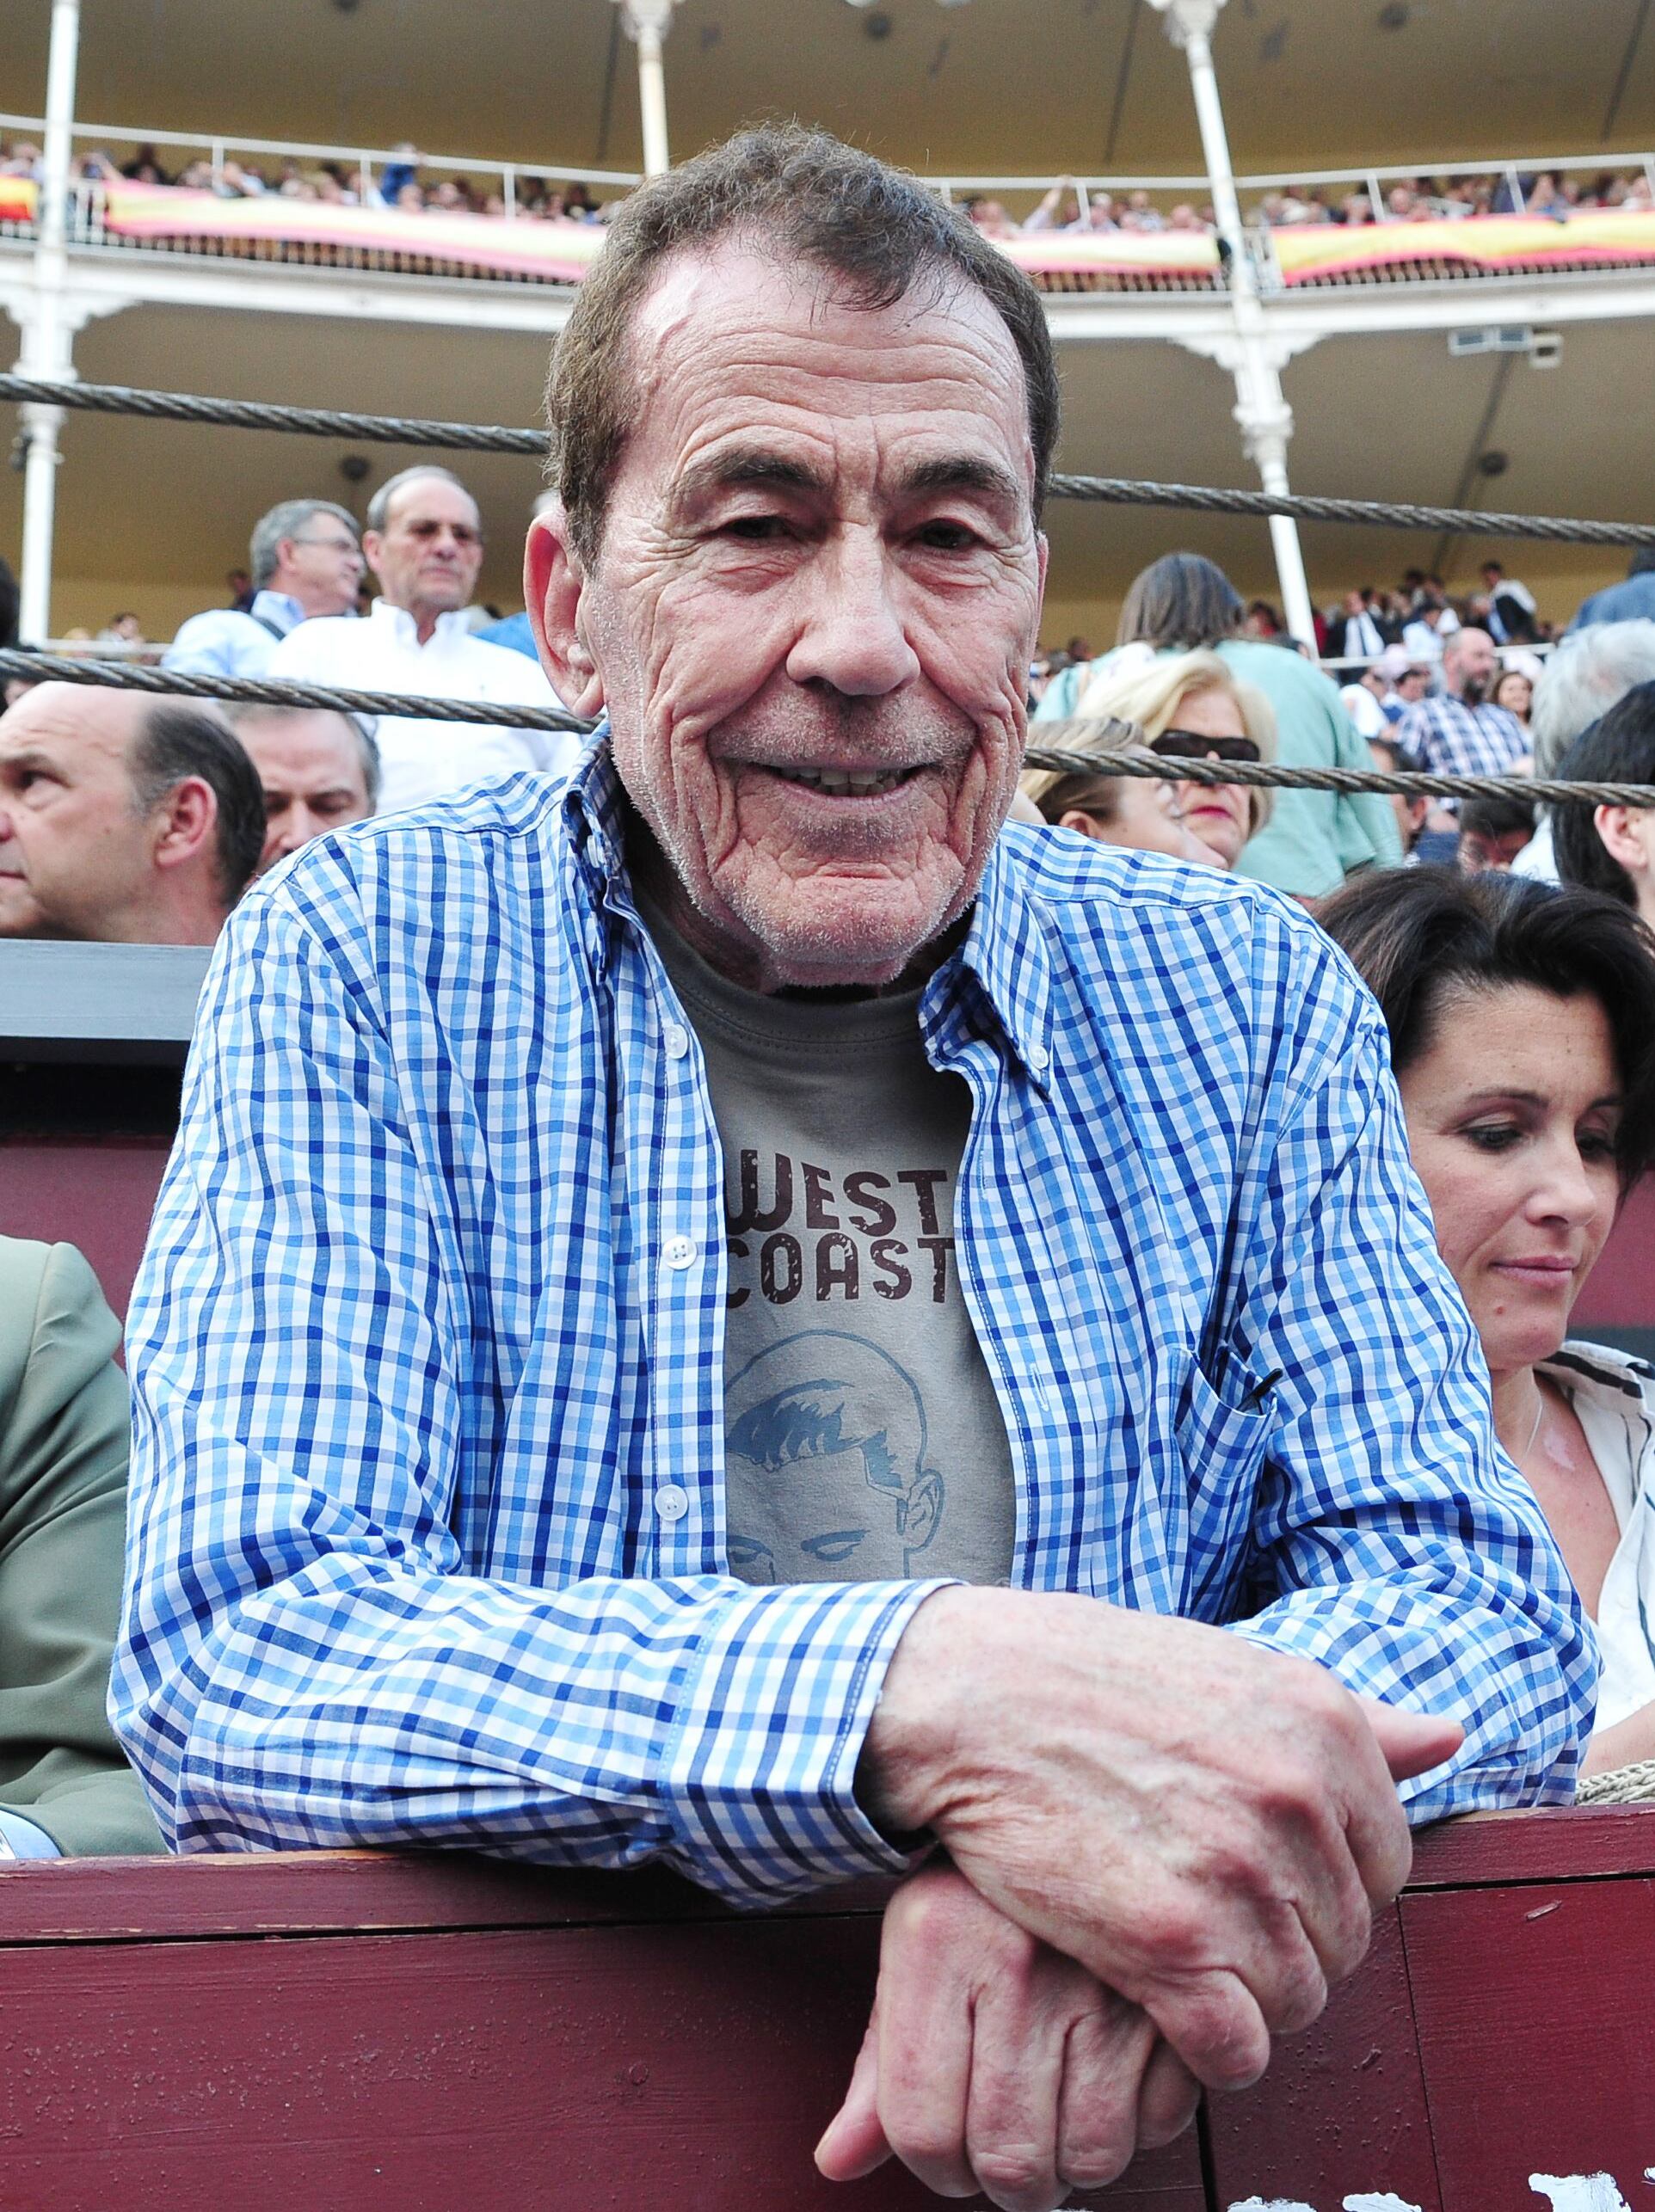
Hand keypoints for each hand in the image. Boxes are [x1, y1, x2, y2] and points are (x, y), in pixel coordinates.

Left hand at [815, 1862, 1199, 2211]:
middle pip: (1010, 2160)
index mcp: (937, 1943)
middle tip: (1014, 2149)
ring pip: (1093, 2155)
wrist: (1078, 1776)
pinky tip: (1118, 2072)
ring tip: (1065, 2112)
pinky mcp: (1181, 1985)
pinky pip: (1164, 2120)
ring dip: (1077, 2160)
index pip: (922, 2130)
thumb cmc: (988, 1877)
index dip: (935, 2169)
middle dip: (1010, 2182)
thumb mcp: (917, 1945)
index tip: (952, 2159)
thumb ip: (879, 2061)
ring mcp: (1104, 1973)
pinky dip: (1142, 2121)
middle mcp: (1018, 1961)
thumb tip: (839, 2161)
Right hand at [859, 1589, 1461, 2095]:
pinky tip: (1167, 2014)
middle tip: (1209, 1927)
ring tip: (1183, 1965)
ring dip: (1245, 2000)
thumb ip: (1349, 1718)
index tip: (1262, 1887)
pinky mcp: (1171, 1943)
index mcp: (1325, 1726)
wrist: (972, 1692)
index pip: (1386, 1865)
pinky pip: (1238, 2047)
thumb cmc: (1092, 1676)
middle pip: (1344, 1940)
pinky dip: (1210, 2052)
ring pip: (1297, 2000)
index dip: (1325, 1888)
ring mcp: (1239, 1873)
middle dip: (1285, 1946)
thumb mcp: (1233, 1667)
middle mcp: (1299, 1797)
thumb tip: (1449, 1739)